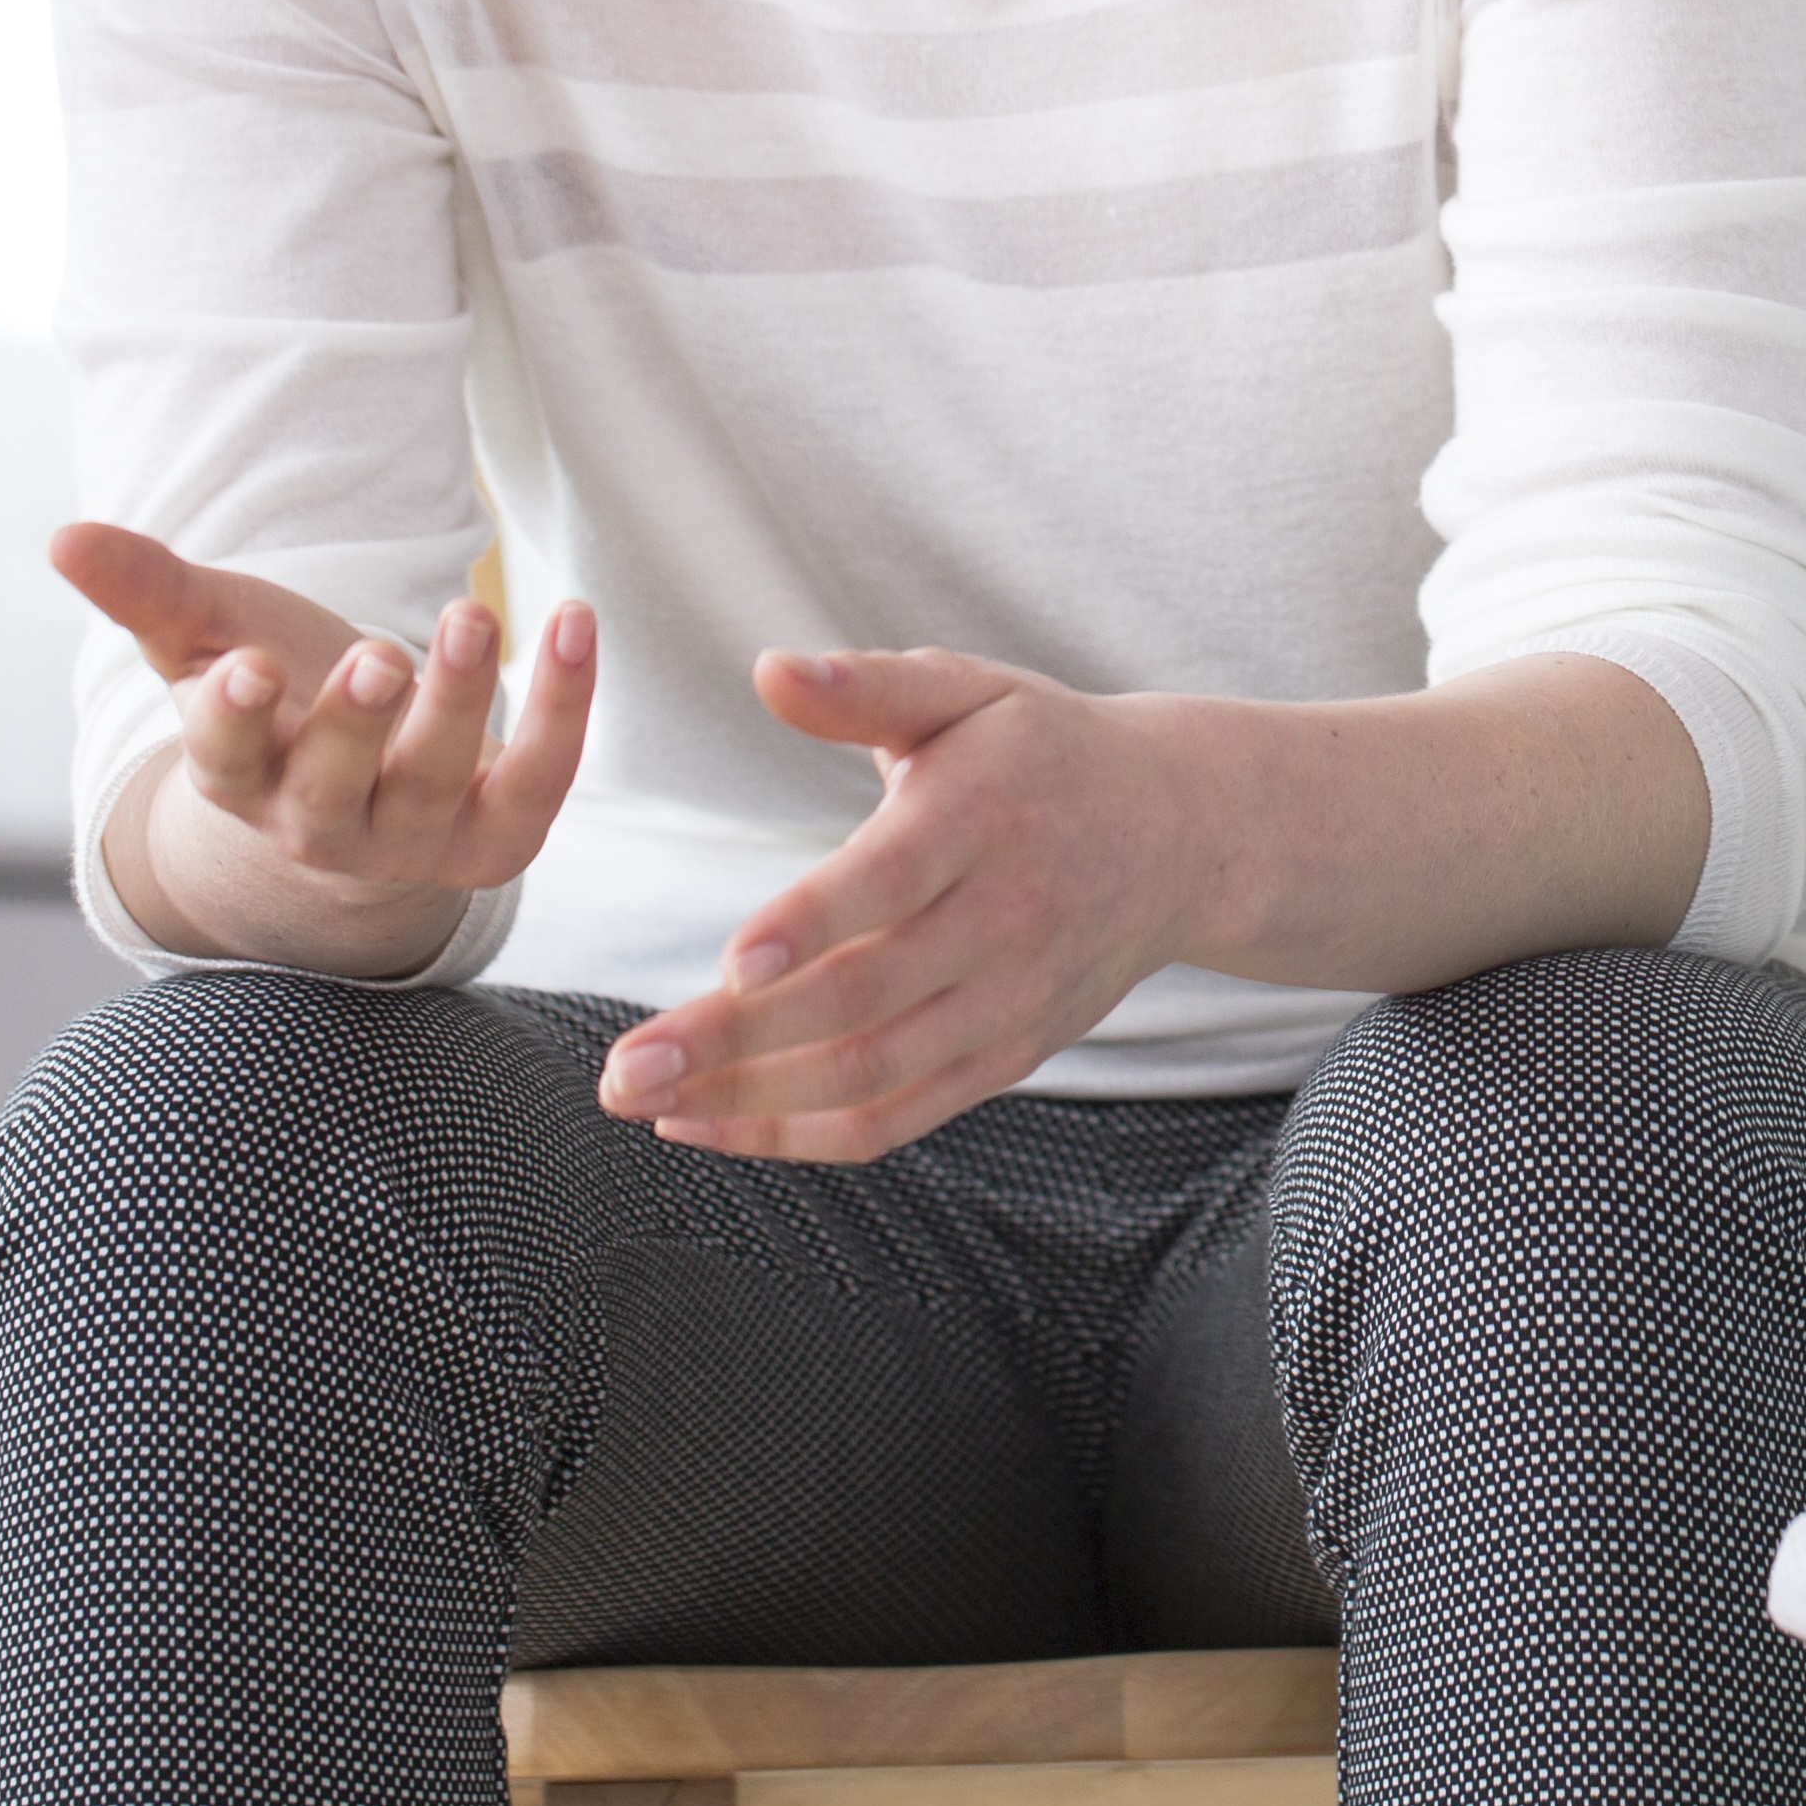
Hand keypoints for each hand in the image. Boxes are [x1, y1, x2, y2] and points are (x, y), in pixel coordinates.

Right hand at [57, 522, 592, 964]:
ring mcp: (411, 840)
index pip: (224, 759)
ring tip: (471, 615)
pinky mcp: (497, 836)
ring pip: (432, 781)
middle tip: (381, 654)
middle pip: (331, 784)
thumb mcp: (216, 635)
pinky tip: (573, 620)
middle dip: (357, 722)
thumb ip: (150, 590)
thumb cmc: (286, 691)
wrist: (378, 779)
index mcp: (238, 776)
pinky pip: (537, 776)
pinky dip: (562, 704)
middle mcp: (318, 824)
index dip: (232, 720)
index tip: (247, 671)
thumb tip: (63, 536)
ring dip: (458, 701)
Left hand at [597, 651, 1189, 1163]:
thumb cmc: (1044, 751)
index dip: (814, 922)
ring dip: (751, 1101)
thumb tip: (768, 669)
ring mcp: (1010, 1000)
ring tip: (642, 1103)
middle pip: (866, 998)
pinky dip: (799, 1136)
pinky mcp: (1008, 1057)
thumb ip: (866, 687)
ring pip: (873, 1075)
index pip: (895, 880)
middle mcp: (1007, 919)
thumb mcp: (970, 691)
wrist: (1181, 833)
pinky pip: (897, 1119)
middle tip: (624, 1068)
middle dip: (737, 1042)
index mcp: (987, 815)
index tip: (731, 962)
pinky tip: (710, 1126)